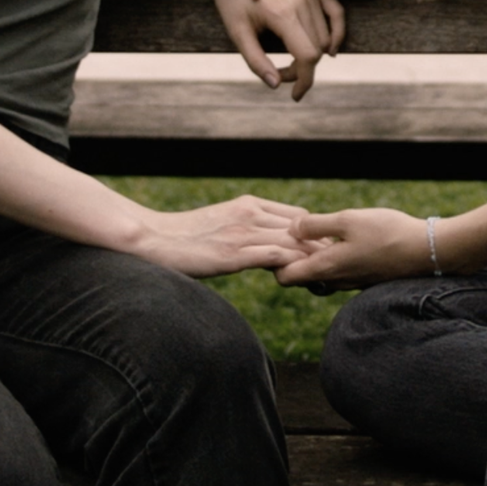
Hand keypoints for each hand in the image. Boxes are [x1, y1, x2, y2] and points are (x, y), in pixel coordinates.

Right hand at [130, 194, 316, 277]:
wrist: (154, 238)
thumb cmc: (186, 236)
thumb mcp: (224, 222)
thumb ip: (248, 228)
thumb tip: (269, 247)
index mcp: (249, 204)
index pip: (299, 215)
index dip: (313, 235)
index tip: (321, 254)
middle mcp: (250, 214)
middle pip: (303, 228)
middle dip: (319, 249)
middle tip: (332, 270)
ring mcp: (243, 233)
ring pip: (294, 242)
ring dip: (311, 260)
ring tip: (322, 279)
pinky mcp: (234, 254)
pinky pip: (276, 257)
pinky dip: (292, 267)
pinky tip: (297, 281)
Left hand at [211, 0, 342, 98]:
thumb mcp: (236, 32)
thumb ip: (255, 60)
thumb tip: (275, 85)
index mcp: (282, 13)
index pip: (308, 57)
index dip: (303, 81)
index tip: (295, 95)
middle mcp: (302, 0)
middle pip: (318, 50)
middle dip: (303, 70)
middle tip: (280, 74)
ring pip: (326, 37)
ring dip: (313, 55)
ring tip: (289, 61)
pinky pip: (336, 14)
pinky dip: (334, 34)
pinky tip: (328, 49)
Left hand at [273, 208, 439, 288]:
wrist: (428, 250)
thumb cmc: (388, 233)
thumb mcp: (348, 220)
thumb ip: (316, 225)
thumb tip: (291, 228)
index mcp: (326, 268)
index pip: (284, 277)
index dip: (273, 260)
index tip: (277, 239)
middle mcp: (335, 281)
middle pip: (299, 277)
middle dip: (291, 257)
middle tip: (293, 232)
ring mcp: (350, 281)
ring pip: (319, 274)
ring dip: (312, 256)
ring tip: (314, 232)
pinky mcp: (364, 277)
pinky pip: (337, 271)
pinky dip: (330, 257)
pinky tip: (338, 238)